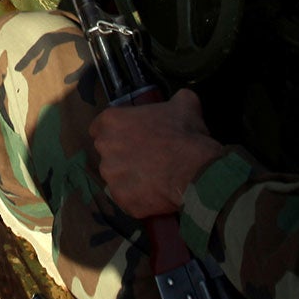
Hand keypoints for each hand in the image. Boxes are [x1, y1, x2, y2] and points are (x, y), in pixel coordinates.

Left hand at [92, 90, 224, 218]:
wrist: (198, 171)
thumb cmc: (187, 134)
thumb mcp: (184, 104)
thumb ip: (174, 98)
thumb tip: (180, 99)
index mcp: (111, 121)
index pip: (99, 128)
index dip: (116, 134)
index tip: (131, 139)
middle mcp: (105, 148)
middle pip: (107, 154)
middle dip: (122, 157)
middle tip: (146, 159)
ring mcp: (112, 176)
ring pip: (116, 178)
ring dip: (129, 179)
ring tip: (153, 179)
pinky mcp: (122, 199)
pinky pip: (127, 199)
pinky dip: (138, 198)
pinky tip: (155, 194)